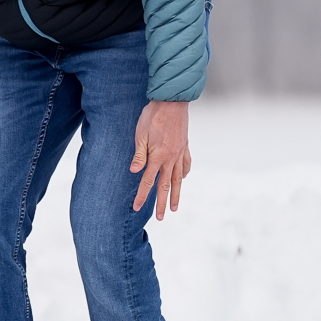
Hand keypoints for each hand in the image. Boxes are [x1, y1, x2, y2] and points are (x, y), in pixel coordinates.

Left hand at [129, 99, 190, 217]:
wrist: (172, 102)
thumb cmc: (152, 116)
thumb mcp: (140, 134)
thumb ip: (139, 154)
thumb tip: (134, 171)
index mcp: (157, 157)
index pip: (147, 182)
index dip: (142, 196)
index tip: (137, 208)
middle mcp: (170, 158)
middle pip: (165, 186)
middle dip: (163, 203)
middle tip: (161, 218)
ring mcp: (179, 153)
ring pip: (178, 179)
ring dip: (176, 194)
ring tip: (175, 207)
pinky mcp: (185, 146)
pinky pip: (186, 164)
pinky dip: (184, 173)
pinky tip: (183, 178)